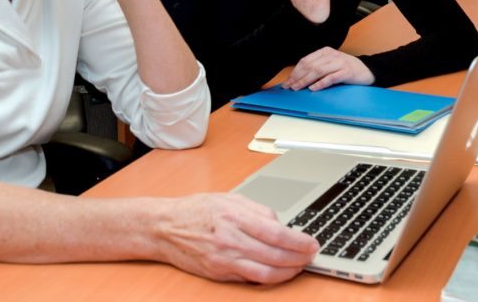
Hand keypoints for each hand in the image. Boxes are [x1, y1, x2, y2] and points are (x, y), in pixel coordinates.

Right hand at [155, 193, 318, 283]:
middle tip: (312, 256)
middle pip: (275, 255)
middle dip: (299, 258)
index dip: (299, 241)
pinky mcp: (219, 274)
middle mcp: (230, 240)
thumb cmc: (196, 210)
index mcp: (234, 216)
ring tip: (300, 266)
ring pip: (266, 273)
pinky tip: (279, 272)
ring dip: (288, 272)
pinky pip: (251, 279)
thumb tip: (281, 225)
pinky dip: (269, 277)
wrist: (165, 227)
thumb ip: (257, 210)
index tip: (312, 243)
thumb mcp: (229, 198)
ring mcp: (224, 260)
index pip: (276, 233)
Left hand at [281, 47, 373, 90]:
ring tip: (298, 88)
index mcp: (325, 51)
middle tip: (289, 86)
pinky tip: (313, 88)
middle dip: (297, 77)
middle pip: (310, 66)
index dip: (295, 71)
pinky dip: (320, 83)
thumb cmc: (346, 68)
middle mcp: (331, 55)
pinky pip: (331, 78)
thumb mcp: (331, 63)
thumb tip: (298, 78)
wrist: (367, 70)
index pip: (306, 60)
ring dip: (305, 80)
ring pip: (318, 71)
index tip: (287, 81)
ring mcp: (340, 63)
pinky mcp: (346, 72)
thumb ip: (317, 67)